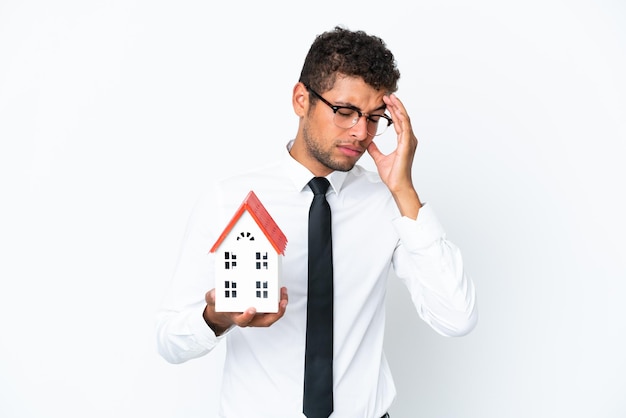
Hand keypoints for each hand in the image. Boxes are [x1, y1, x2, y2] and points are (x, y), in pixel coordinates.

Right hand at [203, 287, 288, 335]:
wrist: (224, 310)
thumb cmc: (221, 306)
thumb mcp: (212, 300)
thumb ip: (212, 297)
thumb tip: (215, 294)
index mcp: (237, 317)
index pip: (243, 321)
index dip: (247, 316)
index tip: (251, 308)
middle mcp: (250, 318)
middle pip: (265, 321)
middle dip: (275, 314)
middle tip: (281, 303)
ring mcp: (257, 314)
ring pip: (272, 315)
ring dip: (280, 307)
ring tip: (283, 294)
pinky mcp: (262, 308)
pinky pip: (272, 307)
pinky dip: (278, 300)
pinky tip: (280, 290)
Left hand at [367, 94, 421, 217]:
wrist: (397, 185)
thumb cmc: (392, 175)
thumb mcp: (379, 158)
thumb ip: (375, 149)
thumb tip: (369, 143)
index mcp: (403, 141)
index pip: (398, 122)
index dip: (393, 111)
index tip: (386, 102)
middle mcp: (408, 140)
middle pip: (402, 117)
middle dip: (396, 105)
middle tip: (388, 95)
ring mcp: (409, 142)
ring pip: (405, 119)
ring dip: (398, 108)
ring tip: (391, 97)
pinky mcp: (407, 145)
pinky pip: (405, 128)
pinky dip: (401, 117)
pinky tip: (396, 110)